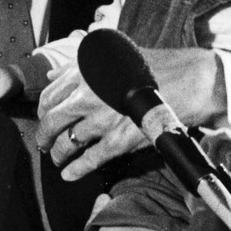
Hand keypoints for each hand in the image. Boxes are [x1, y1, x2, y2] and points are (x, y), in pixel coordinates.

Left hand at [37, 65, 145, 179]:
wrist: (187, 82)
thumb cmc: (153, 66)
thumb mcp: (112, 56)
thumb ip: (78, 66)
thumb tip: (53, 77)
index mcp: (84, 72)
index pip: (49, 96)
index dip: (43, 111)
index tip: (45, 117)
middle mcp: (88, 95)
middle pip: (51, 122)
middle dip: (44, 136)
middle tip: (44, 142)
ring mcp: (102, 120)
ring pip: (67, 143)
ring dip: (58, 154)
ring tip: (58, 158)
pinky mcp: (119, 141)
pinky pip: (89, 160)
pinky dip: (76, 170)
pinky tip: (69, 174)